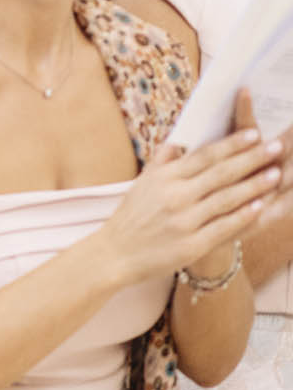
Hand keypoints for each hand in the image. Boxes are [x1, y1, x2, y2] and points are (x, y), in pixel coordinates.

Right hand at [92, 112, 283, 288]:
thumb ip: (162, 161)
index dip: (232, 144)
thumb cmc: (130, 218)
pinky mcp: (191, 245)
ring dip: (255, 185)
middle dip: (252, 159)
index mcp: (163, 179)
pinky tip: (261, 205)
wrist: (114, 255)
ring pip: (227, 198)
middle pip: (221, 173)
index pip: (205, 156)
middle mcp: (174, 197)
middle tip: (276, 147)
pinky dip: (244, 215)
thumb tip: (179, 140)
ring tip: (276, 173)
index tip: (255, 134)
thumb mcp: (141, 184)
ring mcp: (184, 222)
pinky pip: (224, 227)